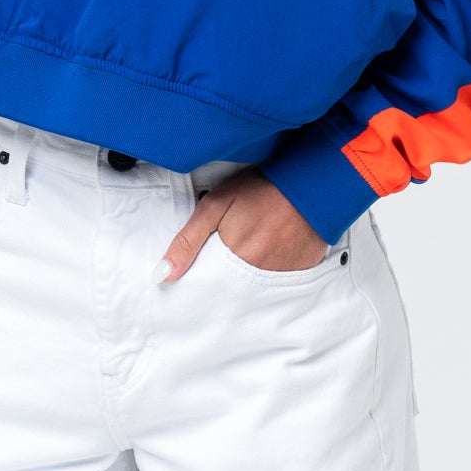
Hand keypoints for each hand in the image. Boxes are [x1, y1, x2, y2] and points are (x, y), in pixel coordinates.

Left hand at [153, 169, 328, 282]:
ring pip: (259, 284)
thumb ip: (187, 241)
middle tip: (236, 247)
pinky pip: (283, 278)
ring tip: (257, 242)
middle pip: (235, 289)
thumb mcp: (214, 206)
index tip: (206, 268)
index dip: (207, 277)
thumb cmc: (259, 190)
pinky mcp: (303, 270)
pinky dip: (276, 267)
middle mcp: (261, 276)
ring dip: (253, 271)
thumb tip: (163, 275)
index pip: (213, 287)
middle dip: (229, 275)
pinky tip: (275, 246)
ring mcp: (285, 275)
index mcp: (236, 262)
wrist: (307, 181)